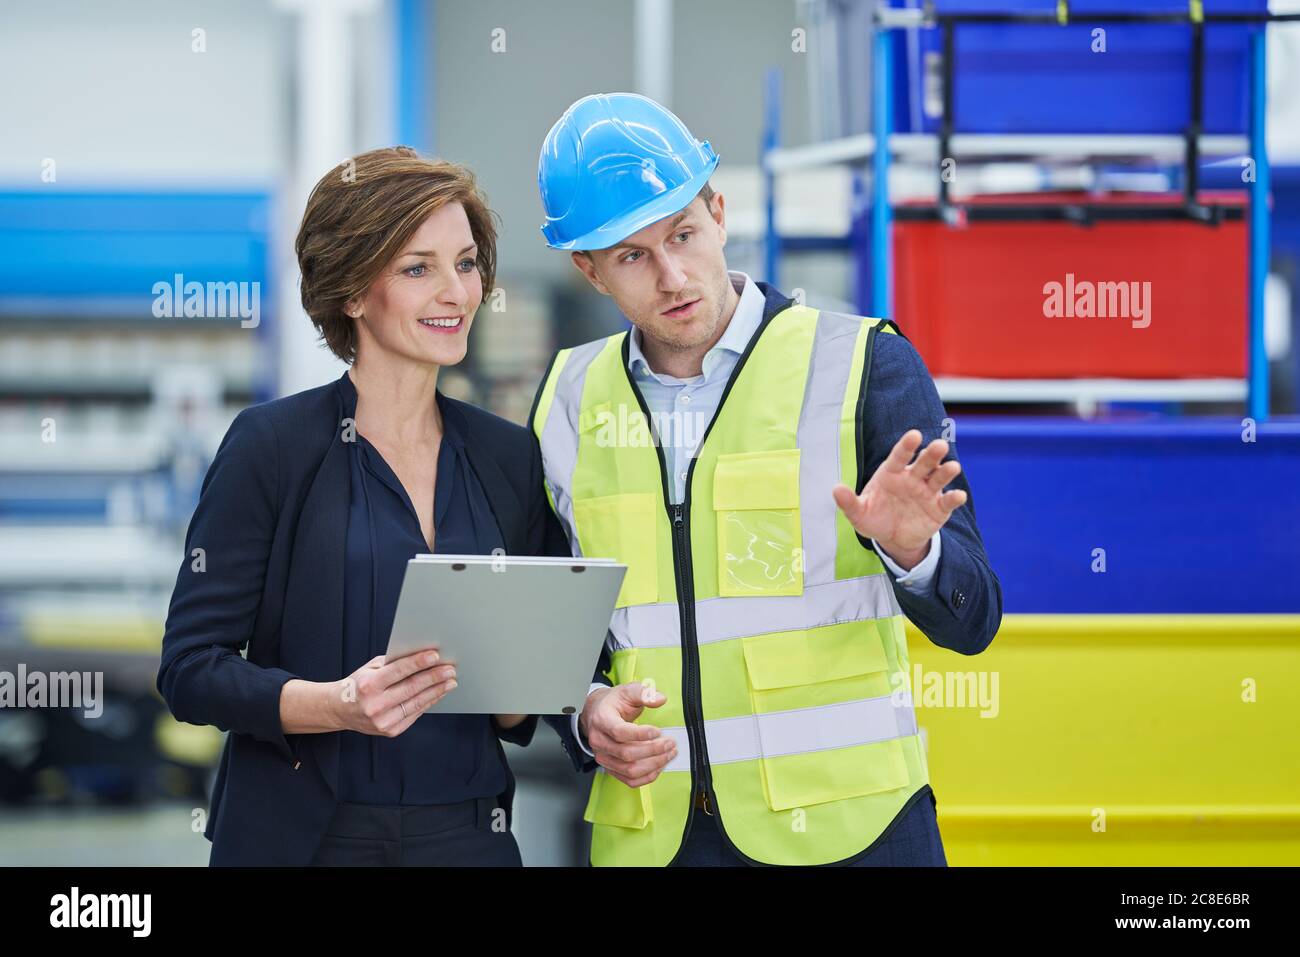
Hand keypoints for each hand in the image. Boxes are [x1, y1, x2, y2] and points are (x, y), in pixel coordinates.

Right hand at [332, 650, 456, 736]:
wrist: (340, 710)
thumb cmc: (358, 684)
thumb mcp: (370, 668)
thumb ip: (393, 663)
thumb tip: (422, 657)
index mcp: (368, 685)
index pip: (399, 671)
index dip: (419, 663)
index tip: (436, 656)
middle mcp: (375, 705)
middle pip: (412, 688)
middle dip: (434, 677)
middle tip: (450, 669)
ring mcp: (383, 721)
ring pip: (417, 703)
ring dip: (437, 691)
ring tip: (450, 682)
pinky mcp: (390, 730)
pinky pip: (415, 714)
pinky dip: (428, 702)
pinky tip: (437, 694)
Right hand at [579, 682, 675, 787]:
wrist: (597, 714)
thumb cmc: (613, 703)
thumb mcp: (627, 691)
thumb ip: (645, 693)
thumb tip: (660, 699)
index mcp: (601, 720)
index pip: (620, 732)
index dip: (641, 734)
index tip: (658, 731)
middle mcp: (599, 741)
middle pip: (627, 754)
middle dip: (653, 750)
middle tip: (670, 743)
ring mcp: (604, 757)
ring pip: (629, 770)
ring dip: (653, 764)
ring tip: (668, 754)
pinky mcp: (610, 768)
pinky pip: (629, 780)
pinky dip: (647, 776)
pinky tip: (659, 766)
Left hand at [832, 429, 966, 569]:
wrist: (892, 538)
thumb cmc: (874, 517)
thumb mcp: (859, 513)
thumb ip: (849, 502)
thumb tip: (836, 490)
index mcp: (892, 473)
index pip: (899, 456)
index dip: (906, 446)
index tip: (914, 435)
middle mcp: (912, 478)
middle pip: (923, 462)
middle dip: (932, 453)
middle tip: (940, 445)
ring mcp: (927, 491)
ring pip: (938, 477)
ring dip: (946, 471)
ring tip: (952, 467)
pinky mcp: (939, 508)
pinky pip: (947, 501)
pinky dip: (954, 498)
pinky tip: (958, 495)